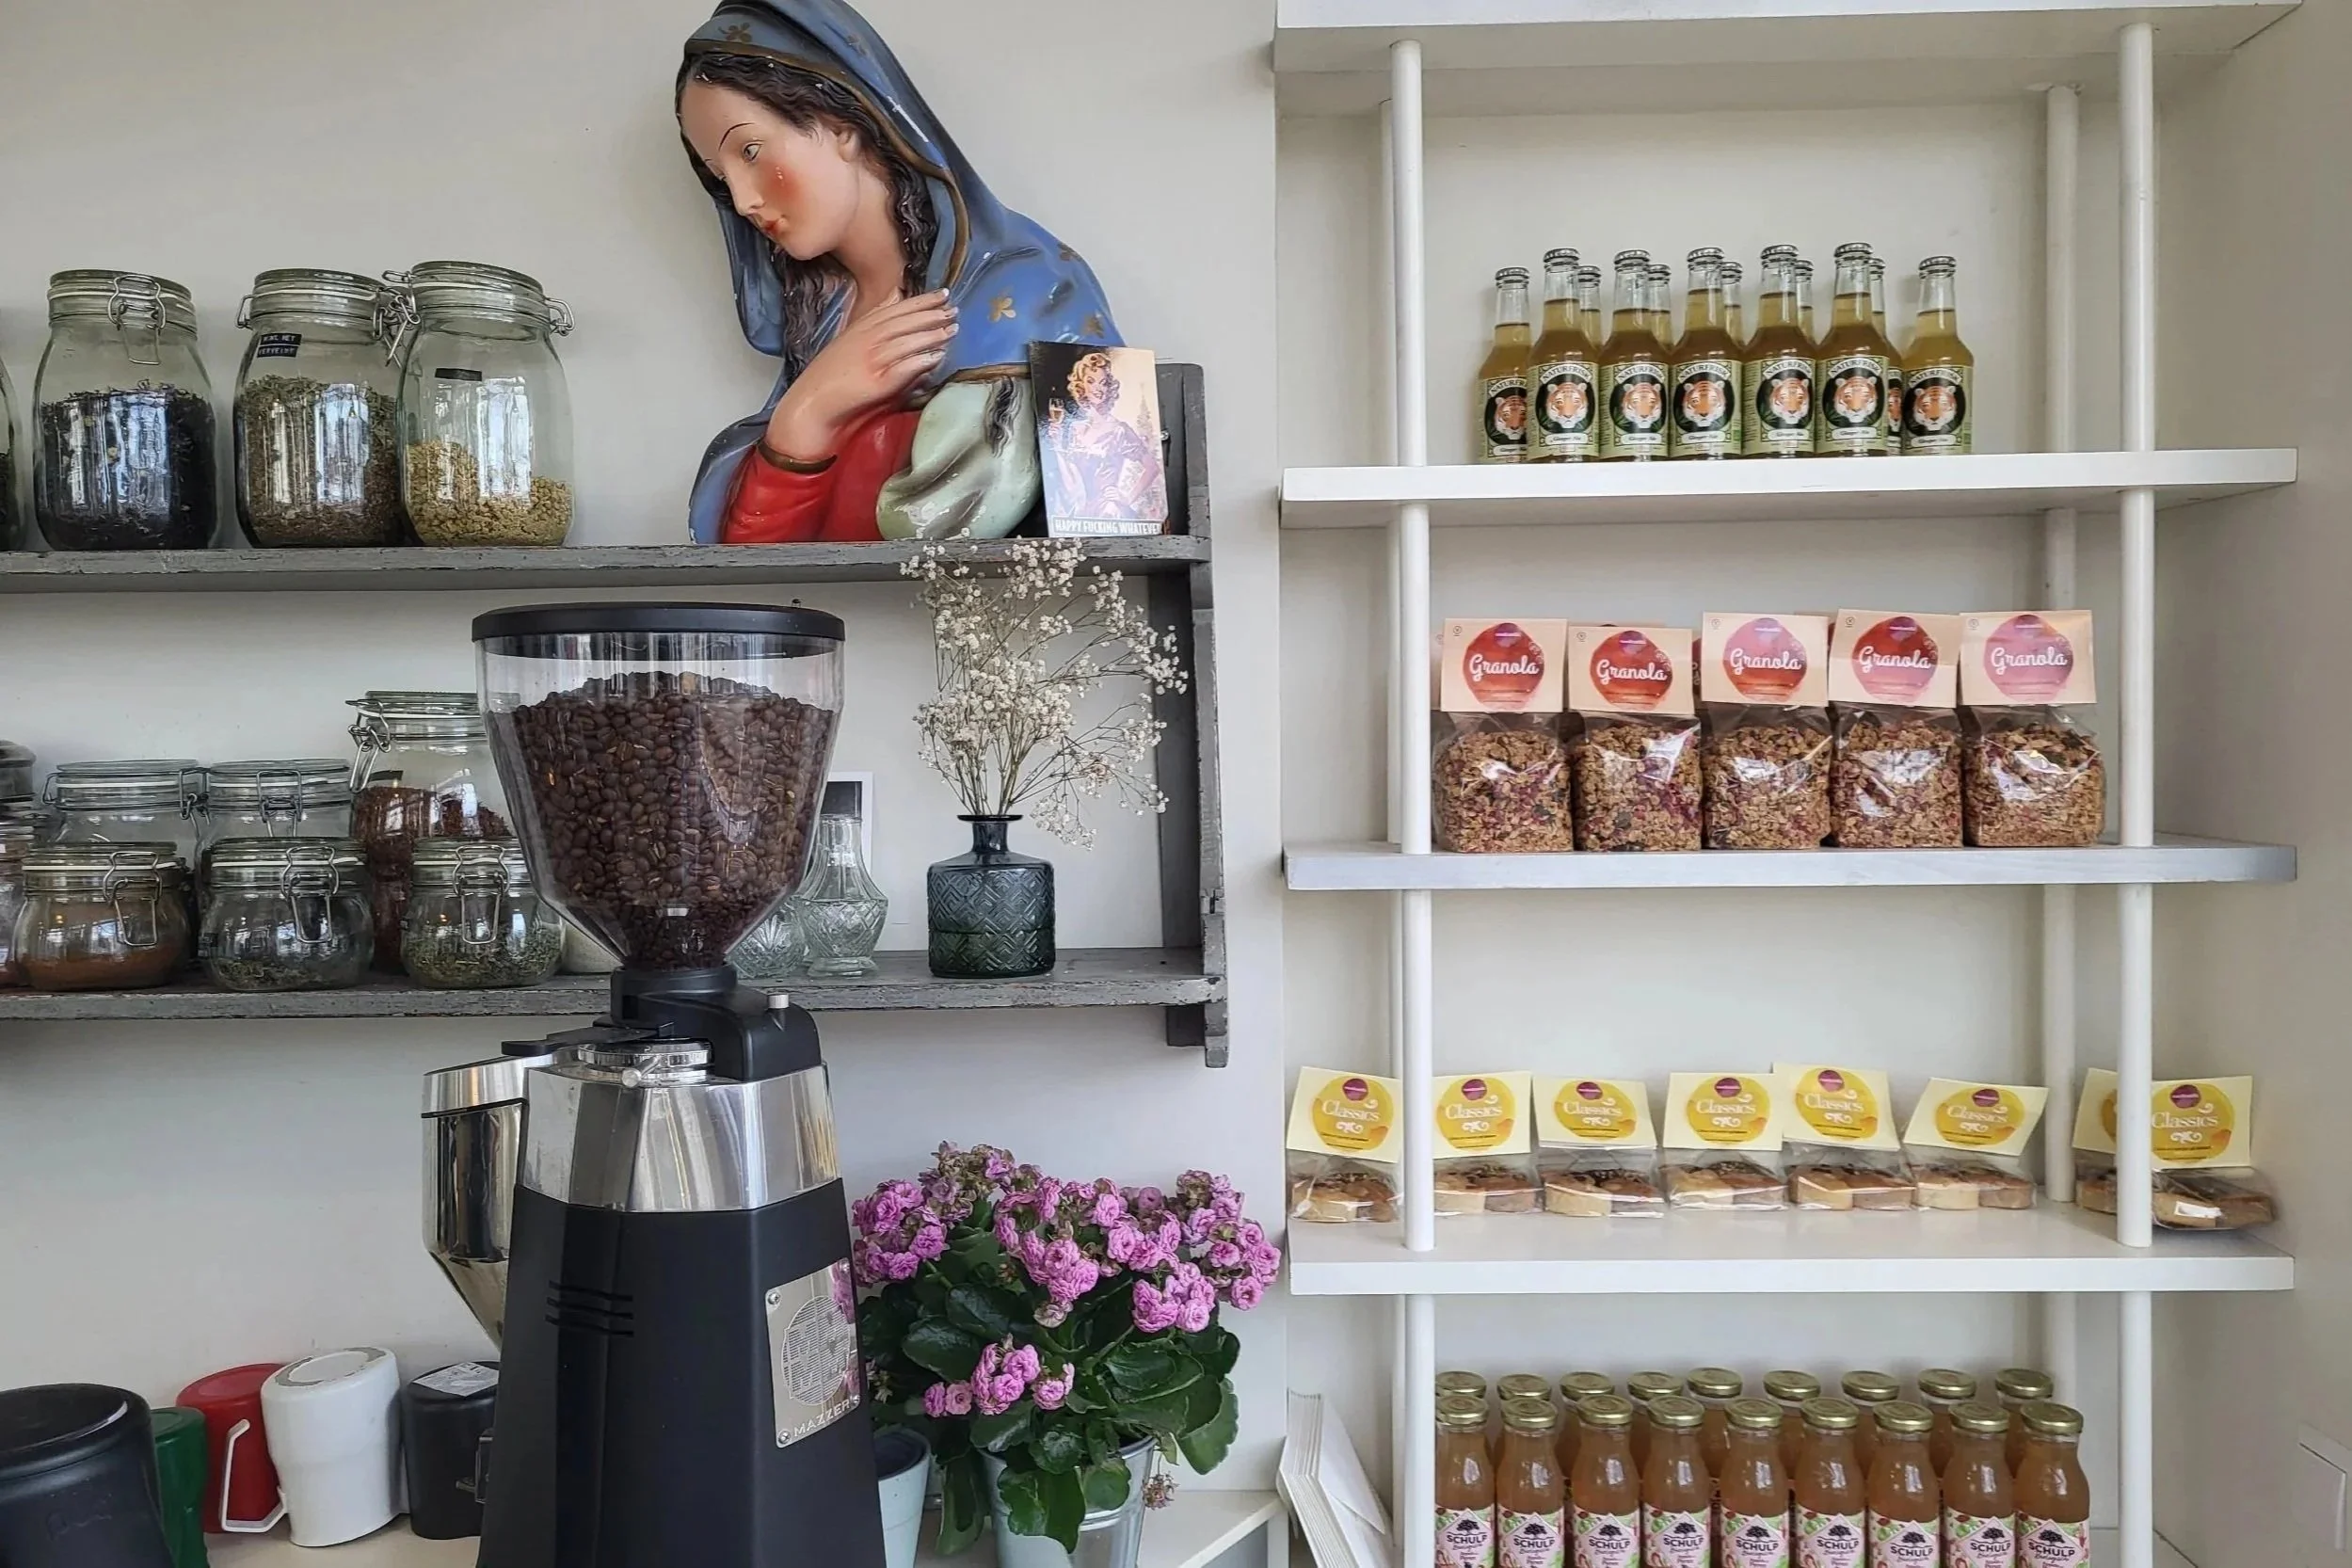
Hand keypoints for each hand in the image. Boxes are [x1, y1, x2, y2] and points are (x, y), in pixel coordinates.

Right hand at [766, 291, 956, 461]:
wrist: (811, 407)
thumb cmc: (831, 382)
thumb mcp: (850, 347)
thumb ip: (874, 331)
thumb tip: (898, 312)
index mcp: (859, 330)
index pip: (894, 309)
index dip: (920, 301)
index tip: (941, 294)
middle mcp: (865, 340)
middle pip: (903, 321)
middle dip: (930, 313)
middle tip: (953, 308)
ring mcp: (870, 359)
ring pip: (906, 341)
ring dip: (931, 334)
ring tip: (953, 329)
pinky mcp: (875, 382)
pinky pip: (903, 368)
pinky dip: (921, 361)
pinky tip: (937, 357)